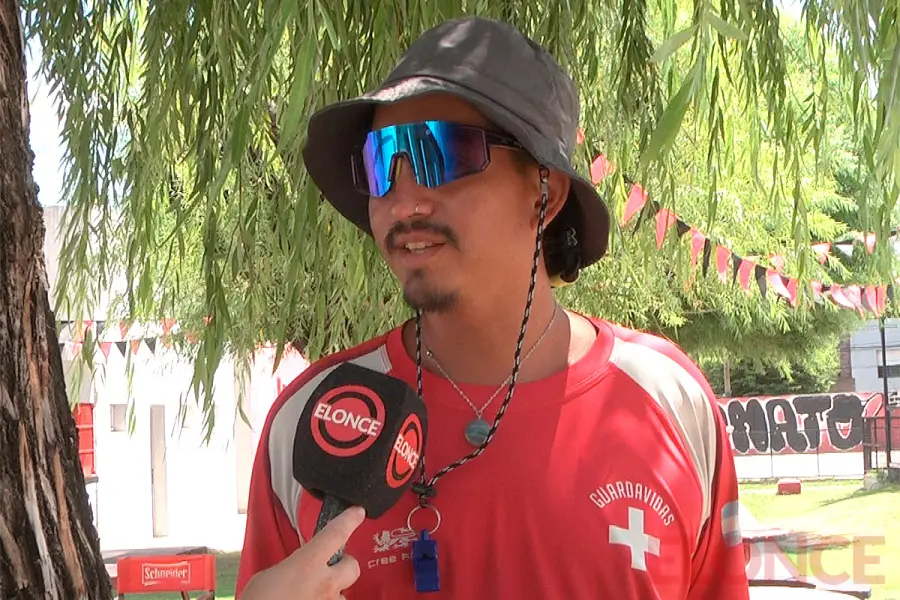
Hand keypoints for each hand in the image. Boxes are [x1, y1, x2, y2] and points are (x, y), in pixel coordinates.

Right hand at [240, 506, 365, 598]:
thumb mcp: (267, 576)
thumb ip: (289, 568)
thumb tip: (295, 572)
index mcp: (308, 563)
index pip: (336, 534)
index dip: (349, 520)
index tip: (358, 512)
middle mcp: (325, 583)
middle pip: (353, 567)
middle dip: (345, 565)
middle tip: (330, 568)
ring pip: (343, 593)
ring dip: (333, 591)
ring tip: (315, 594)